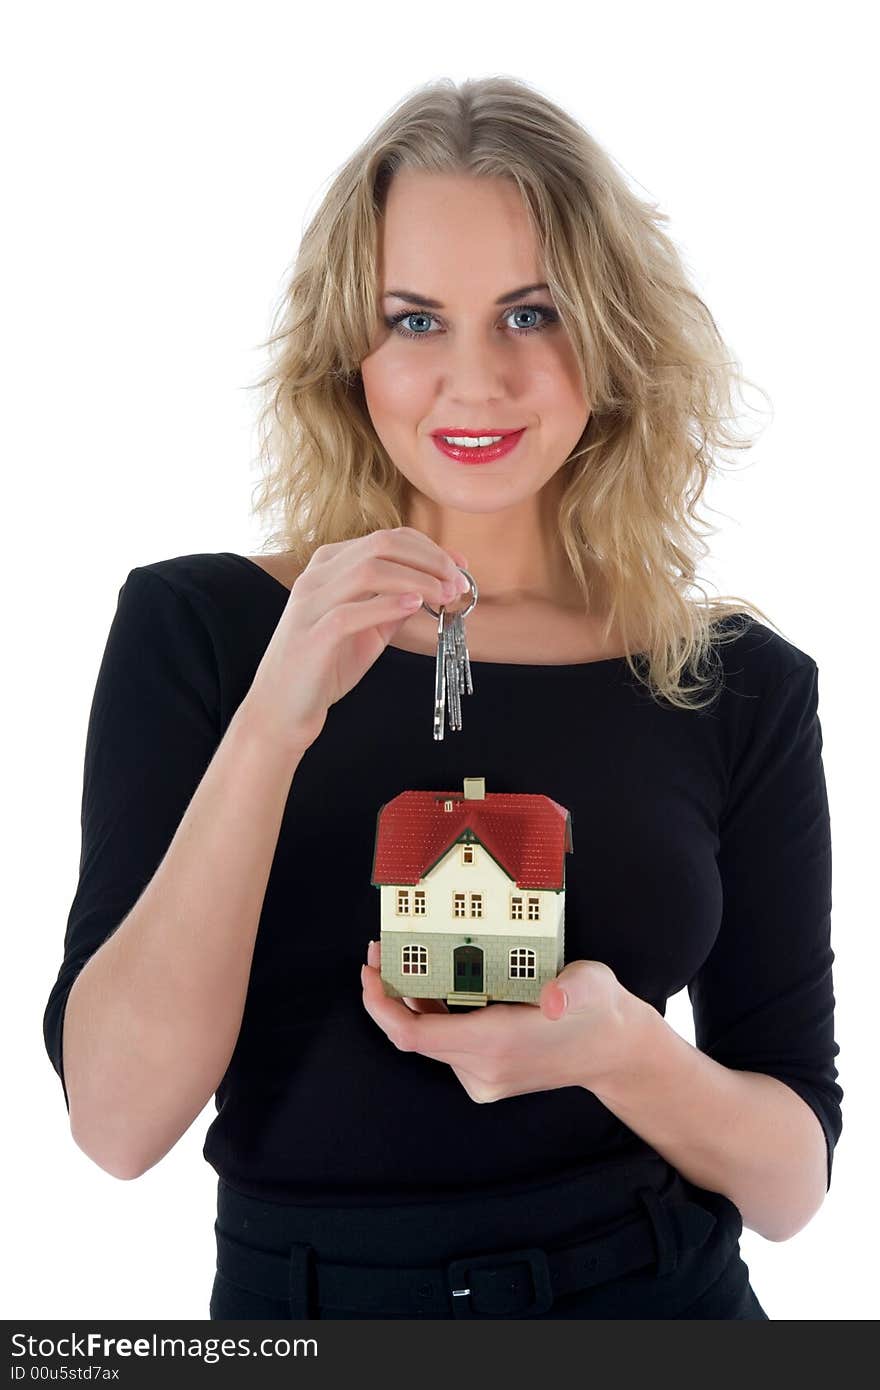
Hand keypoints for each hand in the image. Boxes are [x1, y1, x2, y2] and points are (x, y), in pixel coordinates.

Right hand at [243, 527, 470, 753]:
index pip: (386, 539)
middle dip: (429, 559)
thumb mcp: (367, 630)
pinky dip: (388, 605)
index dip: (430, 548)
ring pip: (369, 570)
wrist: (282, 708)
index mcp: (329, 566)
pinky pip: (351, 612)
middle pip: (381, 545)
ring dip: (417, 579)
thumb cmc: (325, 667)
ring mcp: (310, 603)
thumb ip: (393, 606)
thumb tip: (436, 588)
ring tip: (446, 595)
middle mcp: (317, 576)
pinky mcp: (311, 635)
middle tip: (459, 582)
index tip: (461, 567)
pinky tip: (415, 607)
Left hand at [360, 940, 644, 1101]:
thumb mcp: (591, 985)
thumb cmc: (600, 1009)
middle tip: (381, 950)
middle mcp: (483, 1069)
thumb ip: (570, 992)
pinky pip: (443, 1045)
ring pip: (428, 1040)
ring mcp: (483, 1078)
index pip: (415, 1035)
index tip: (370, 971)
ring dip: (409, 1003)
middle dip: (389, 995)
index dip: (382, 1006)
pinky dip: (431, 1014)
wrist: (617, 1051)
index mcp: (498, 1044)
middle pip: (413, 1037)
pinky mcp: (486, 1077)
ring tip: (402, 958)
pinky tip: (434, 982)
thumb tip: (552, 999)